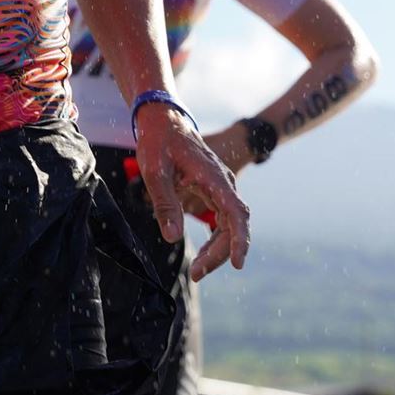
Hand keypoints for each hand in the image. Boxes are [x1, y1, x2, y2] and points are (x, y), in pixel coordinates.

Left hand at [134, 106, 249, 278]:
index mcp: (213, 176)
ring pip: (229, 225)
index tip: (238, 263)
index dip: (239, 239)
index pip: (236, 213)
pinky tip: (204, 254)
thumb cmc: (158, 141)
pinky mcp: (214, 191)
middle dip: (220, 253)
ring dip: (217, 249)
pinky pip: (222, 220)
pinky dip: (215, 240)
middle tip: (197, 273)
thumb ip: (165, 203)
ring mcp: (221, 187)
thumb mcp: (154, 171)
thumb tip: (173, 237)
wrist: (164, 120)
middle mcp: (224, 183)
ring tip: (198, 269)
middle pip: (234, 225)